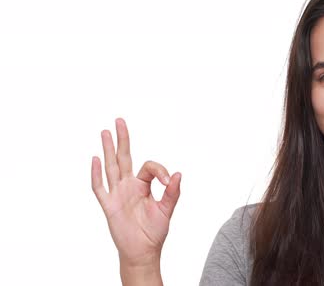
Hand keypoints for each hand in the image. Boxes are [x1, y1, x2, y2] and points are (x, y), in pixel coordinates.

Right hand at [91, 118, 181, 265]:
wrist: (143, 251)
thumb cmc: (154, 231)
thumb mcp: (167, 210)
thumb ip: (172, 193)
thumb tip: (179, 174)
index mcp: (142, 185)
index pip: (148, 167)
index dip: (160, 170)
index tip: (168, 182)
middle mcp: (128, 186)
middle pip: (124, 158)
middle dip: (122, 140)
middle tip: (119, 121)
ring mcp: (117, 194)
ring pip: (111, 167)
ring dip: (108, 150)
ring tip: (105, 132)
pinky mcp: (109, 206)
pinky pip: (100, 188)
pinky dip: (97, 175)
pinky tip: (95, 159)